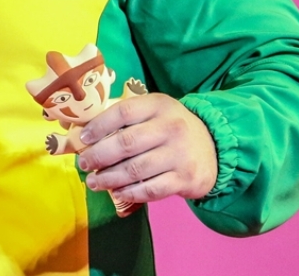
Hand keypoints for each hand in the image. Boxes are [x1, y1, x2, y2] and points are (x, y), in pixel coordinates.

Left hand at [77, 93, 217, 205]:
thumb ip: (128, 118)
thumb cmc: (172, 128)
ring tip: (94, 182)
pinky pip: (150, 189)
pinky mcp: (184, 179)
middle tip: (84, 164)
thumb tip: (87, 133)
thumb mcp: (155, 112)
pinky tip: (117, 192)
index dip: (99, 126)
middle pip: (126, 143)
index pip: (123, 112)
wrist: (214, 147)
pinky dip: (130, 193)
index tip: (83, 138)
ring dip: (109, 178)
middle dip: (99, 156)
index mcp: (159, 105)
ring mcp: (179, 154)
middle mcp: (170, 128)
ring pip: (135, 169)